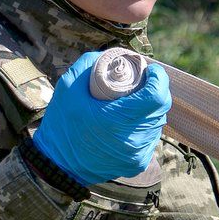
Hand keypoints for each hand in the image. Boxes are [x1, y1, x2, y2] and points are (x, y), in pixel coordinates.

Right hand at [32, 50, 170, 185]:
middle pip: (161, 109)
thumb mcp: (68, 86)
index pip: (156, 96)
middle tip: (144, 82)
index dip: (159, 79)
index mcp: (118, 120)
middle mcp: (134, 140)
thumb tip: (112, 55)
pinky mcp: (137, 164)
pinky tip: (136, 119)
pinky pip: (150, 139)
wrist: (57, 164)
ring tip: (140, 99)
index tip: (151, 70)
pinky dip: (146, 127)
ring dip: (152, 109)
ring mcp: (138, 154)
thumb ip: (89, 63)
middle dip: (157, 91)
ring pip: (158, 124)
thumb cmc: (61, 123)